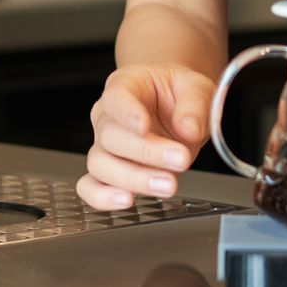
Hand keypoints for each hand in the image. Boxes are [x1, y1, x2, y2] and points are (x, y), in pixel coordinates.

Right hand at [78, 65, 213, 210]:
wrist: (175, 109)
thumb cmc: (179, 94)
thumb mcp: (197, 88)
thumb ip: (195, 105)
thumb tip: (189, 129)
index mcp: (126, 86)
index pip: (117, 97)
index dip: (127, 112)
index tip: (144, 126)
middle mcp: (107, 116)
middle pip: (111, 136)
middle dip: (147, 152)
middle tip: (180, 159)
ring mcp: (104, 146)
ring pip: (100, 164)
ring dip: (134, 179)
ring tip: (167, 185)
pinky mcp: (107, 173)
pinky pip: (89, 187)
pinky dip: (102, 198)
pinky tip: (127, 200)